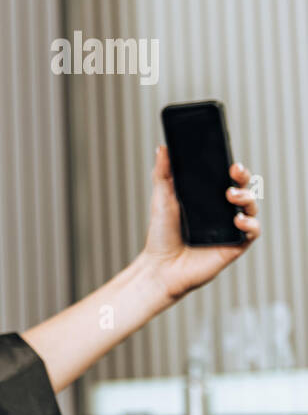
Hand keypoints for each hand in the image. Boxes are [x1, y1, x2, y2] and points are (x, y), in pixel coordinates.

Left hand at [139, 144, 260, 303]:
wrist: (161, 266)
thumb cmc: (162, 234)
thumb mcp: (161, 199)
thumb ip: (163, 173)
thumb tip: (162, 148)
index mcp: (207, 198)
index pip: (226, 178)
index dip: (233, 169)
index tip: (230, 162)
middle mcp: (222, 211)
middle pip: (243, 188)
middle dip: (244, 177)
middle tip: (234, 172)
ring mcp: (230, 227)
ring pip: (251, 207)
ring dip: (247, 197)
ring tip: (231, 196)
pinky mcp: (236, 244)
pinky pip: (253, 231)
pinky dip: (250, 223)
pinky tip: (238, 220)